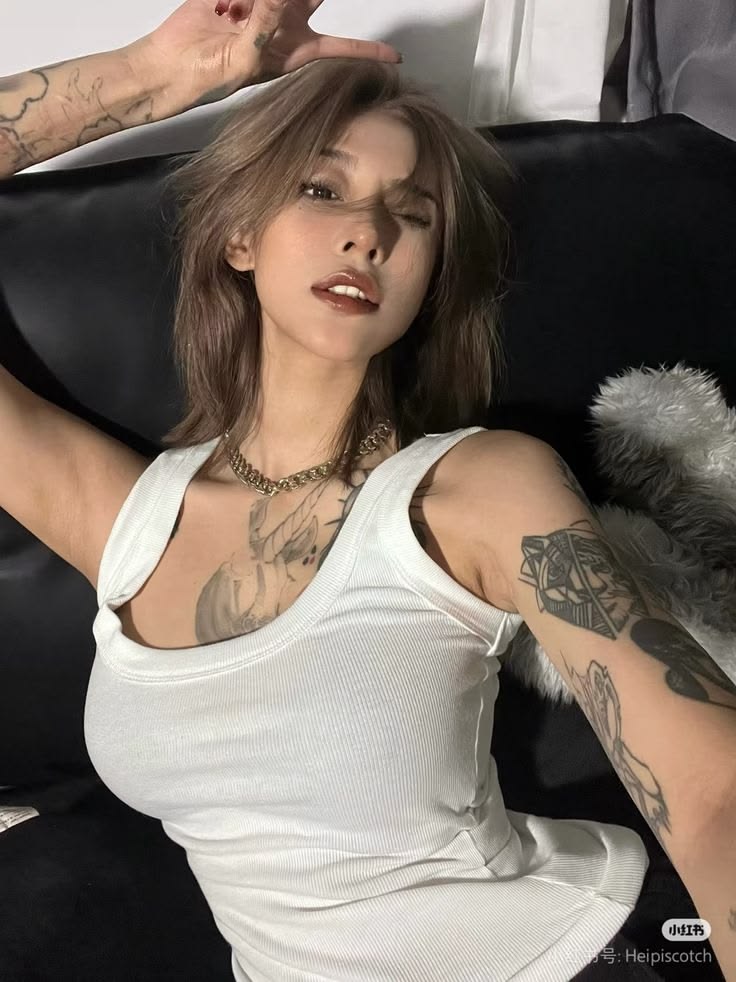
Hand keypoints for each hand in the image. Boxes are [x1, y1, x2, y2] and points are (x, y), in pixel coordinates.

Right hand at [132, 0, 401, 110]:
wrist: (174, 64)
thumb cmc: (213, 77)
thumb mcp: (247, 59)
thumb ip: (266, 24)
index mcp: (295, 49)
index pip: (341, 48)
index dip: (368, 52)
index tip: (395, 57)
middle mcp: (285, 22)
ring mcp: (262, 2)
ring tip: (236, 13)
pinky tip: (224, 7)